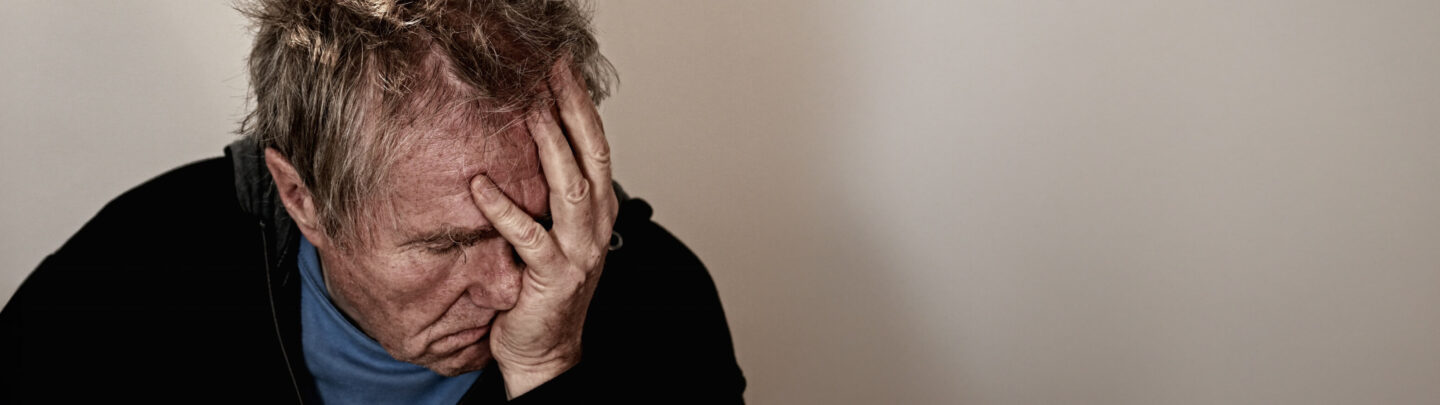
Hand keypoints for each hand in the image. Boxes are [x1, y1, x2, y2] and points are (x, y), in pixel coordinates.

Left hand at [470, 59, 617, 398]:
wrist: (544, 349)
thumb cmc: (542, 290)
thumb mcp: (555, 231)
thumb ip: (551, 192)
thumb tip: (526, 142)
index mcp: (599, 209)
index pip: (596, 145)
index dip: (581, 105)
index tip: (561, 70)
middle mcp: (596, 225)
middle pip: (592, 154)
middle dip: (572, 109)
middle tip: (549, 73)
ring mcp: (579, 250)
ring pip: (571, 187)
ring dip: (549, 146)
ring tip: (529, 112)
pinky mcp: (553, 275)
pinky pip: (528, 235)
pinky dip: (504, 208)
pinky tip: (481, 185)